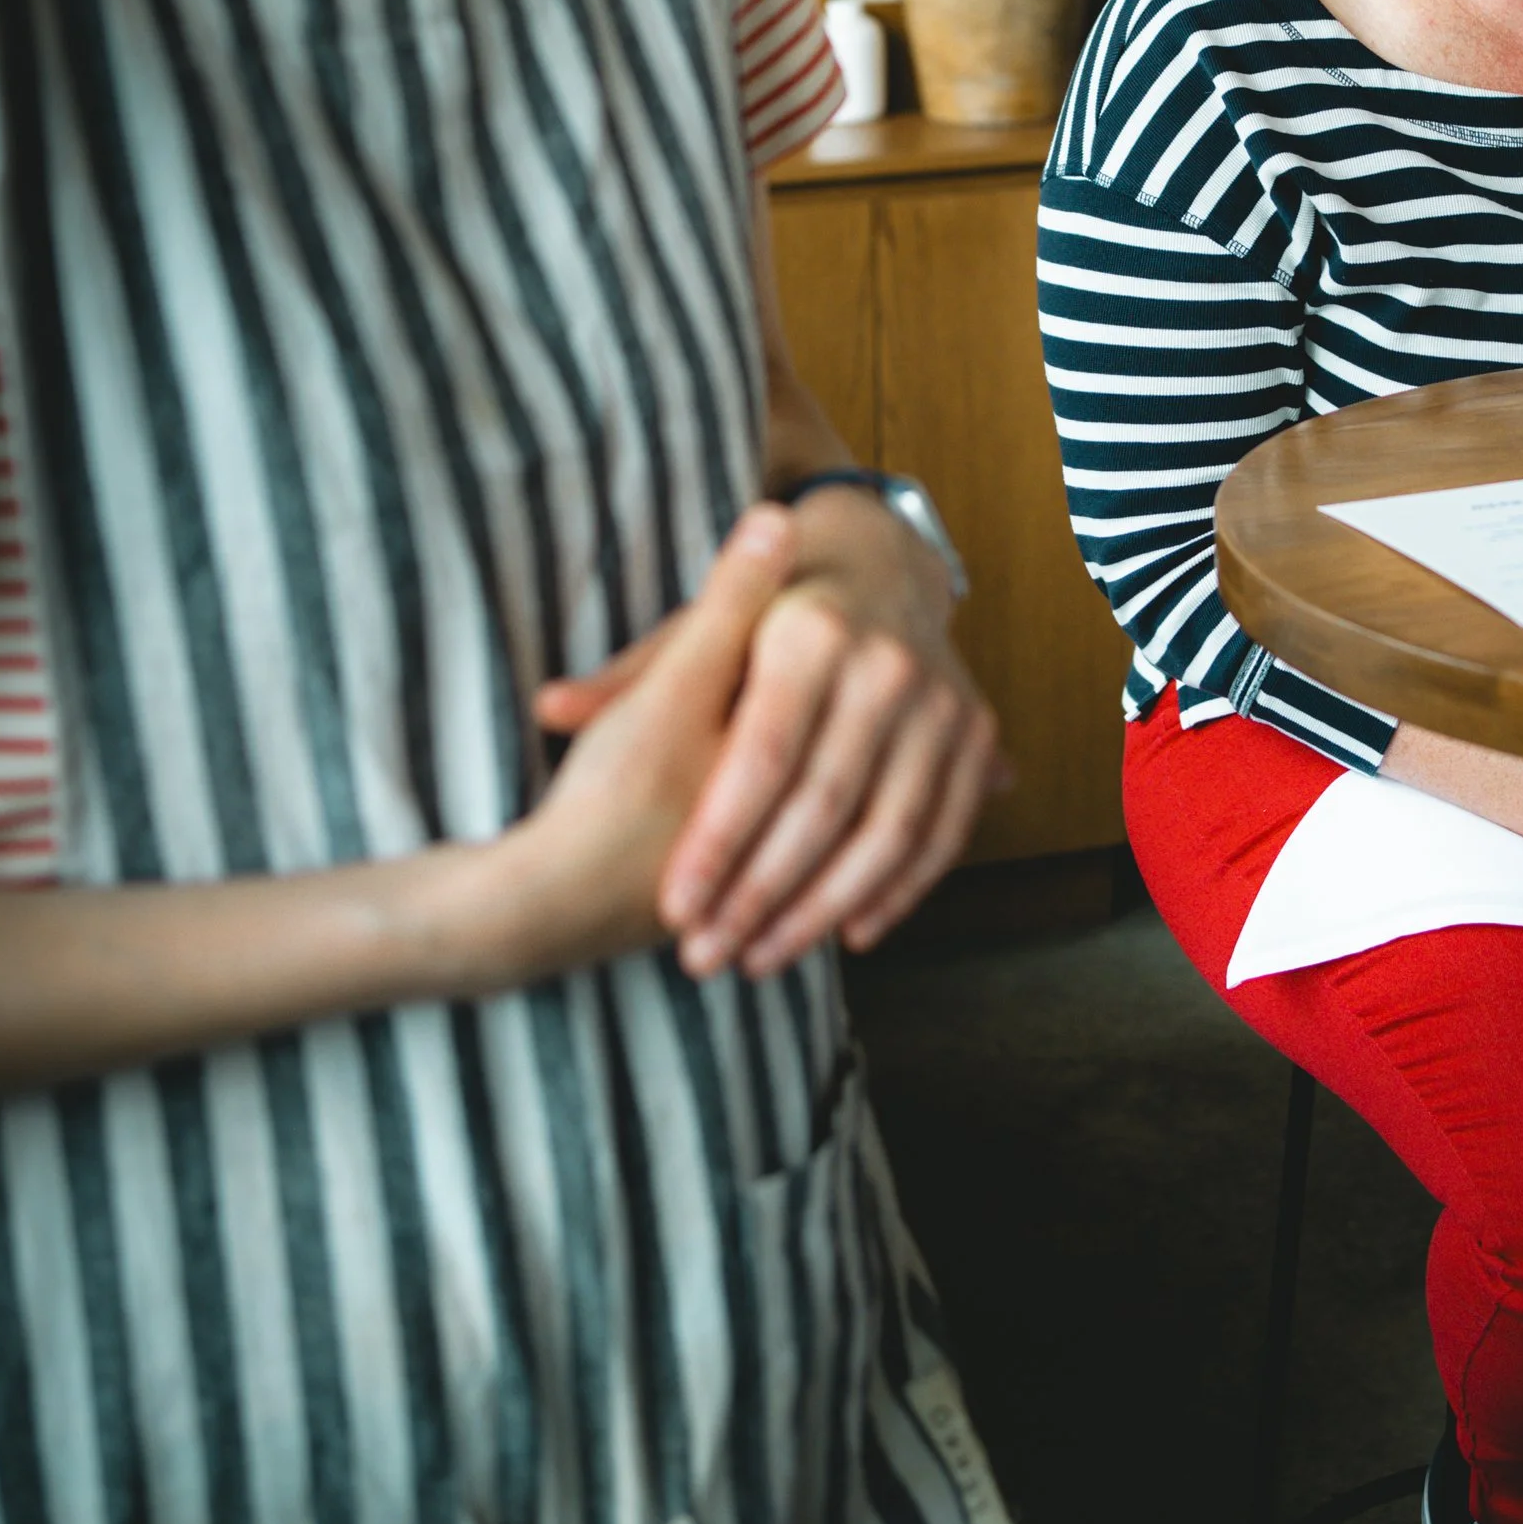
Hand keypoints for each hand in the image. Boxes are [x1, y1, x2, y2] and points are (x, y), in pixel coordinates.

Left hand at [535, 487, 1005, 979]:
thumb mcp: (702, 630)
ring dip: (823, 910)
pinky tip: (847, 935)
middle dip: (762, 895)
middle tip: (709, 954)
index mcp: (812, 630)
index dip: (718, 843)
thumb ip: (630, 676)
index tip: (677, 909)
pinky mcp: (973, 733)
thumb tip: (548, 705)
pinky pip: (940, 830)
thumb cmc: (773, 609)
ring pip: (886, 832)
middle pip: (821, 807)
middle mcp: (885, 661)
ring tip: (760, 957)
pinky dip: (898, 890)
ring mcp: (940, 698)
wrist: (884, 565)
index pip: (759, 759)